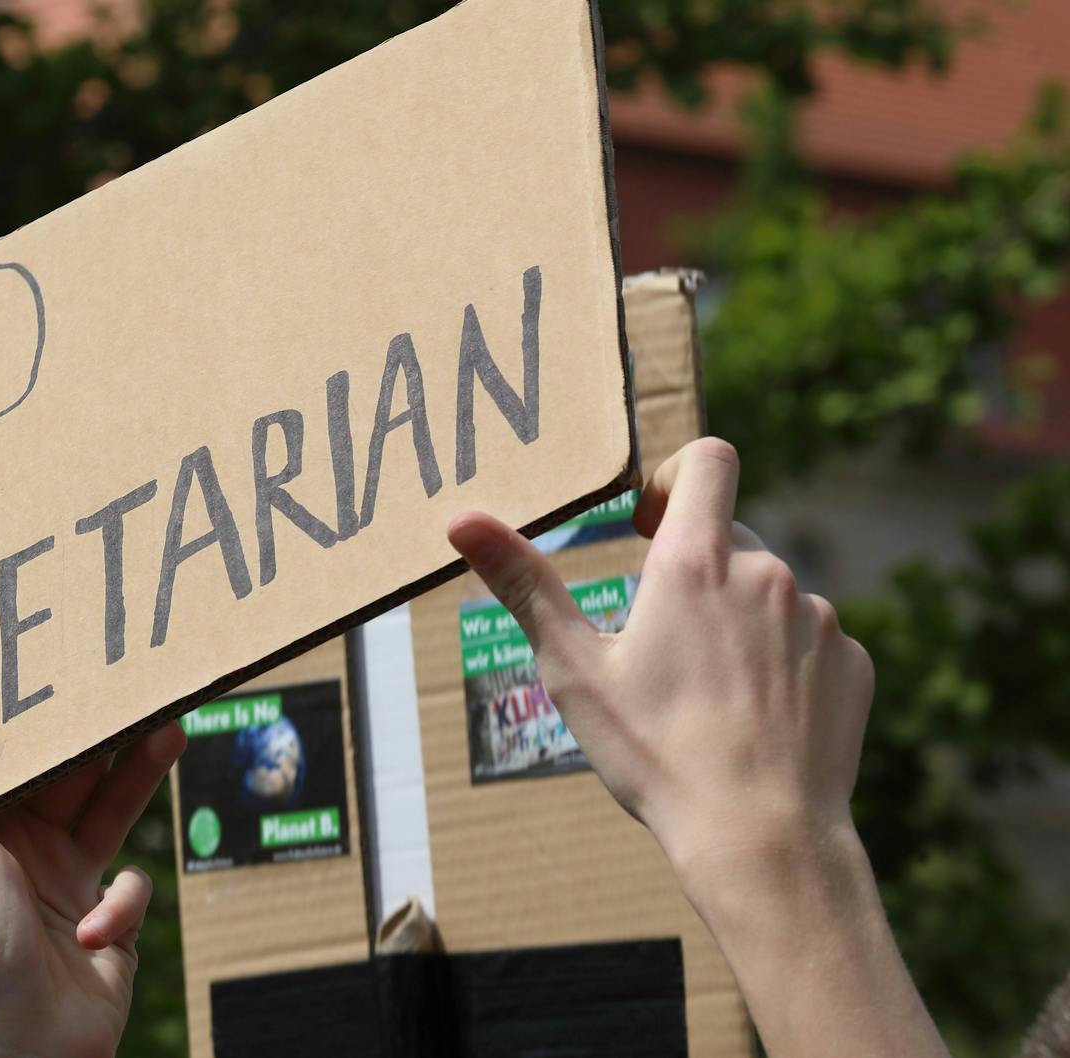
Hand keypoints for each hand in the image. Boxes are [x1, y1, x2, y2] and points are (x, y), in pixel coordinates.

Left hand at [0, 710, 186, 1057]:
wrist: (22, 1048)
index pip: (24, 765)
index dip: (49, 724)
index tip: (71, 673)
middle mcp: (26, 858)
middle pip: (77, 783)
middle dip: (108, 740)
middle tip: (139, 691)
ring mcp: (69, 893)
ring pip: (114, 819)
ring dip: (139, 779)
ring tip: (171, 731)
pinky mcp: (109, 931)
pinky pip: (132, 893)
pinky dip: (121, 908)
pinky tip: (94, 934)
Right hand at [447, 437, 945, 1057]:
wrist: (762, 837)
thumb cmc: (656, 753)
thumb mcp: (574, 668)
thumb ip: (523, 584)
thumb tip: (460, 521)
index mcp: (695, 564)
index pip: (706, 460)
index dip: (675, 474)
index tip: (647, 520)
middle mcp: (767, 574)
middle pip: (731, 536)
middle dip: (695, 570)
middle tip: (660, 640)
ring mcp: (819, 619)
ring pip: (771, 594)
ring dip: (739, 621)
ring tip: (708, 695)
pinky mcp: (852, 665)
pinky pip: (812, 642)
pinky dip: (782, 664)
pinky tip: (755, 720)